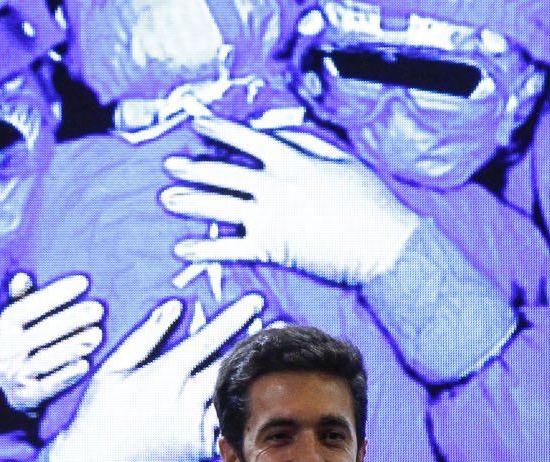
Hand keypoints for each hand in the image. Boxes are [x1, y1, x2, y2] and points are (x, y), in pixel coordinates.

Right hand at [0, 272, 105, 412]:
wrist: (12, 394)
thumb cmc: (22, 349)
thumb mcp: (16, 325)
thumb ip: (22, 301)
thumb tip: (22, 277)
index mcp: (2, 329)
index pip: (27, 307)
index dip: (54, 294)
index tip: (83, 282)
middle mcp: (3, 353)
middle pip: (40, 333)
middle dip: (71, 319)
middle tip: (98, 309)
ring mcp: (12, 377)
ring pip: (44, 360)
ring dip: (72, 347)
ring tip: (97, 335)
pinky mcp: (25, 398)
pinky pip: (48, 386)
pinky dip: (67, 376)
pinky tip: (86, 365)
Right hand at [45, 289, 264, 461]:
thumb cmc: (99, 413)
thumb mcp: (113, 368)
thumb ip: (146, 336)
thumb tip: (173, 307)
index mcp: (164, 376)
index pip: (208, 340)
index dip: (234, 318)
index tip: (254, 301)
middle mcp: (184, 402)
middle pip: (232, 366)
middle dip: (257, 343)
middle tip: (281, 326)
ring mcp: (194, 428)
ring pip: (234, 398)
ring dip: (255, 377)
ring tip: (274, 358)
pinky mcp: (198, 450)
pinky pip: (227, 426)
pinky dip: (243, 409)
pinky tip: (259, 395)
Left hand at [161, 117, 420, 286]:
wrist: (383, 242)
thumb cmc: (370, 201)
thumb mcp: (342, 159)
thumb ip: (308, 143)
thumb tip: (280, 134)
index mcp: (292, 160)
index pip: (246, 139)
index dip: (218, 131)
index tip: (197, 125)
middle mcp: (274, 185)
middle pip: (223, 173)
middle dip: (193, 168)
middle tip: (170, 165)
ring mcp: (269, 217)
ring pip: (218, 206)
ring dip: (189, 202)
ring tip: (167, 199)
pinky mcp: (271, 249)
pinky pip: (228, 248)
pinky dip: (203, 248)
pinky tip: (182, 248)